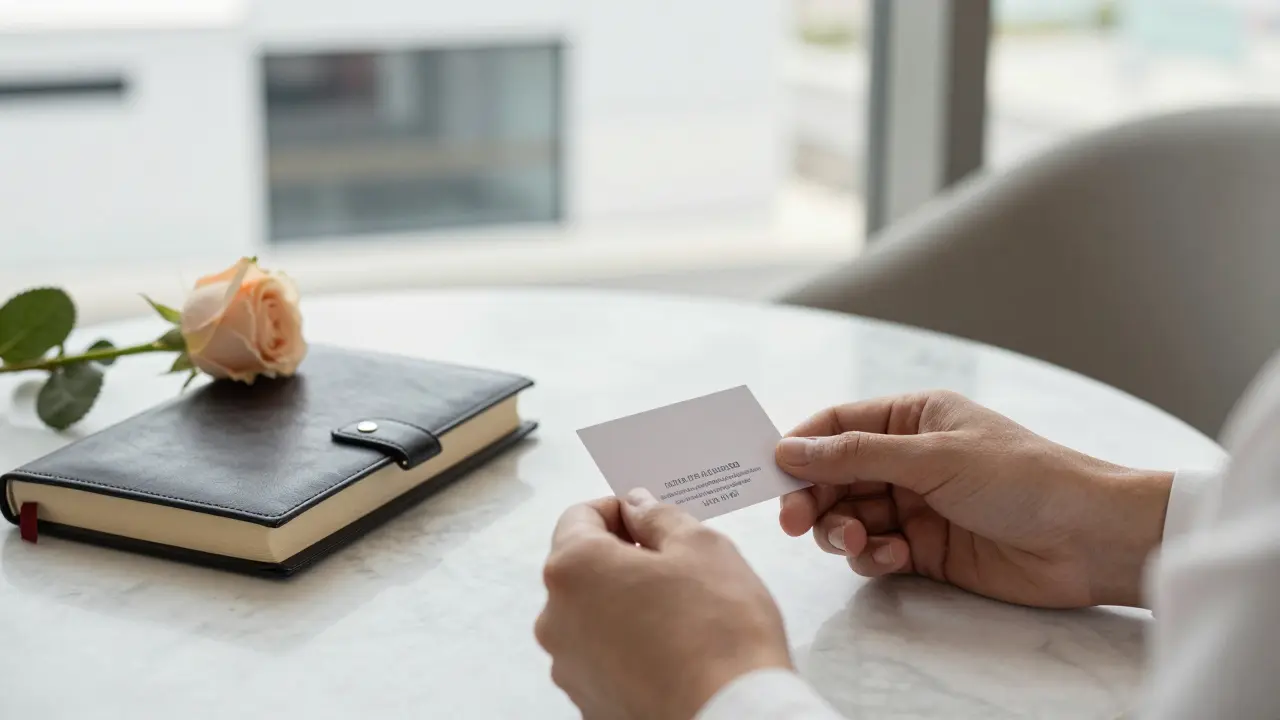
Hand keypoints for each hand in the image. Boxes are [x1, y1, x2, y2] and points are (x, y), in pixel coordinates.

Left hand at [536, 490, 791, 719]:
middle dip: (623, 558)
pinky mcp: (589, 702)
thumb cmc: (720, 631)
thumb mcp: (701, 547)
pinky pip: (603, 657)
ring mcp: (569, 667)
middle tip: (676, 565)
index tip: (652, 520)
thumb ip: (659, 516)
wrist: (730, 718)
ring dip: (626, 603)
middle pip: (582, 568)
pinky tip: (674, 650)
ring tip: (681, 613)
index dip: (619, 510)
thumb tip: (638, 506)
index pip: (579, 516)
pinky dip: (629, 645)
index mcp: (573, 569)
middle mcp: (556, 619)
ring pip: (592, 615)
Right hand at [775, 391, 1172, 607]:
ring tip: (857, 542)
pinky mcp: (926, 550)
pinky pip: (876, 551)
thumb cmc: (1021, 478)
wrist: (1089, 539)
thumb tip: (787, 449)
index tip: (769, 473)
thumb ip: (856, 455)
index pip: (838, 425)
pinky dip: (872, 557)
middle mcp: (909, 458)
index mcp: (913, 417)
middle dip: (814, 497)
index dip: (801, 447)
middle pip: (835, 476)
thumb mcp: (933, 456)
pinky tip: (892, 558)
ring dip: (842, 530)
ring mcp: (916, 505)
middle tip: (794, 522)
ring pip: (850, 516)